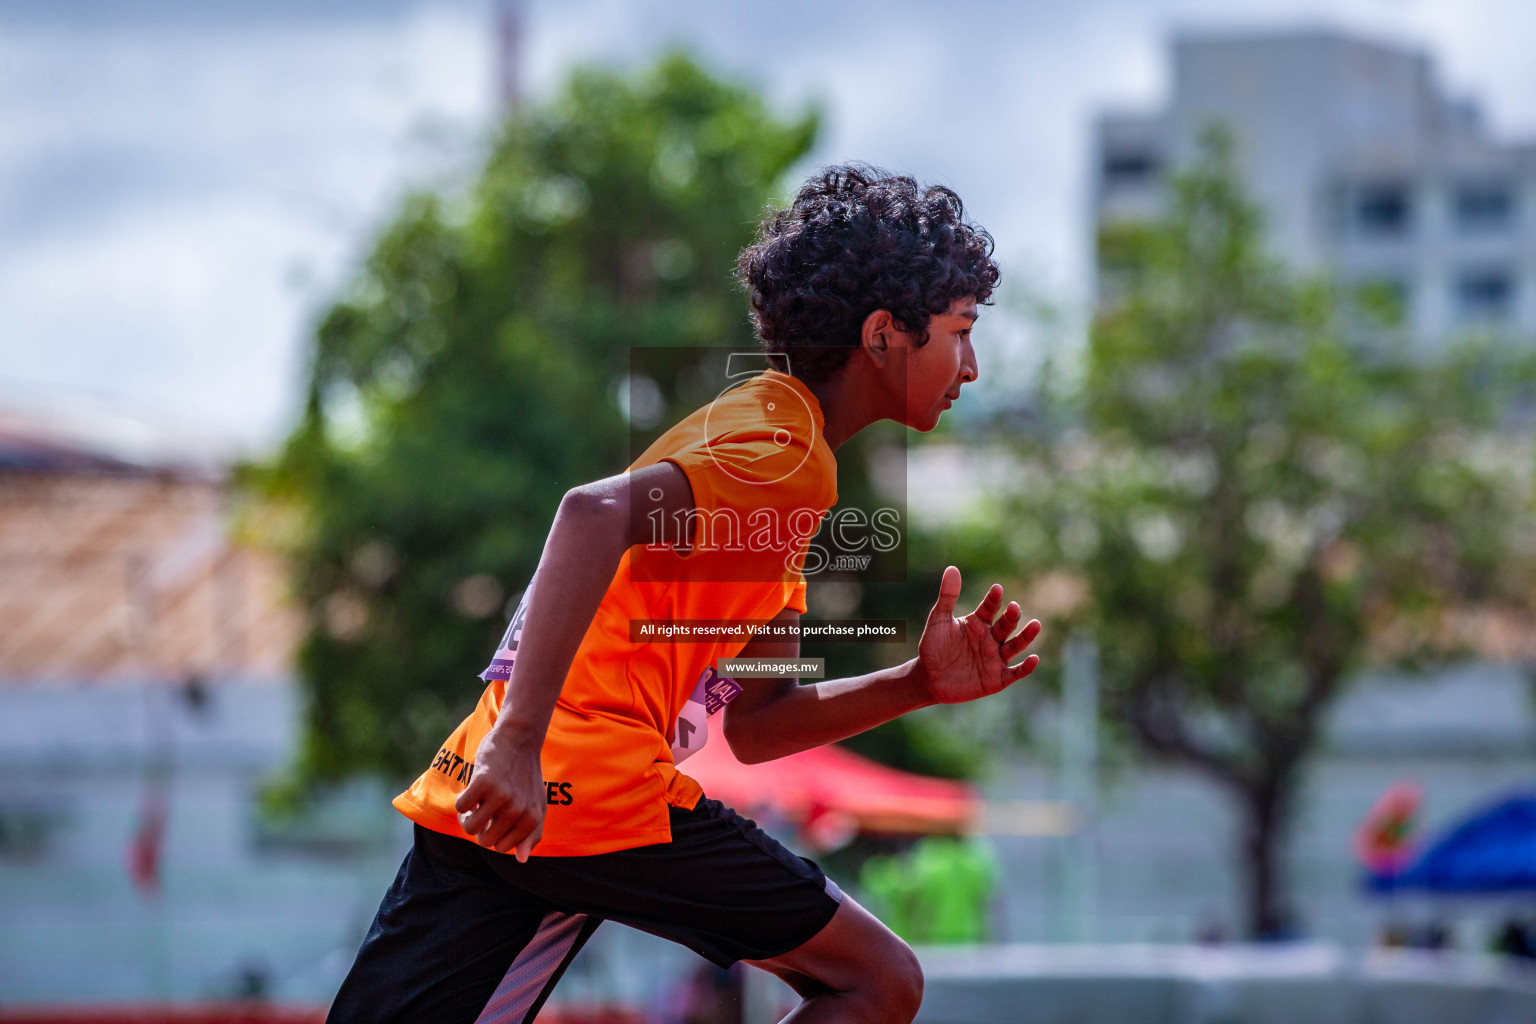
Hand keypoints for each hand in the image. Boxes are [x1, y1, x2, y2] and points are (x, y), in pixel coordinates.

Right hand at [453, 724, 544, 861]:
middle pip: (484, 841)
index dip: (493, 835)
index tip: (495, 819)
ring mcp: (501, 796)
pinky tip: (471, 790)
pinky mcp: (483, 782)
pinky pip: (460, 808)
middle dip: (480, 829)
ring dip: (466, 818)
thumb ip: (532, 834)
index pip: (501, 848)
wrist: (519, 740)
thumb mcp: (537, 806)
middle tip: (483, 810)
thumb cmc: (526, 776)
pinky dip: (461, 802)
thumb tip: (522, 859)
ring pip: (470, 828)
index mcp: (532, 819)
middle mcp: (518, 810)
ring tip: (475, 803)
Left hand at [915, 566, 1040, 704]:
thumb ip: (947, 597)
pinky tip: (1034, 659)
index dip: (994, 599)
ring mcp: (995, 658)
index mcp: (978, 622)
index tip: (996, 589)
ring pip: (1015, 646)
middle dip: (1011, 616)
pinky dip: (1025, 668)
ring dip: (1025, 636)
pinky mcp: (996, 679)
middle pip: (1005, 625)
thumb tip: (952, 568)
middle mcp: (991, 638)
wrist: (928, 678)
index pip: (990, 607)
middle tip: (1014, 607)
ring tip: (1035, 624)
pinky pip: (1014, 673)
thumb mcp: (938, 621)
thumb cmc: (933, 647)